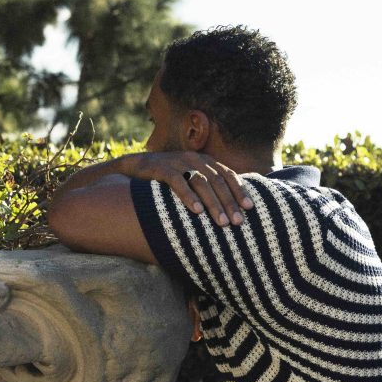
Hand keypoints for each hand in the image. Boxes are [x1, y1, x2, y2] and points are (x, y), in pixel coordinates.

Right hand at [124, 151, 253, 226]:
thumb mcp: (188, 181)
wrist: (132, 171)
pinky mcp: (160, 168)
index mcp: (204, 162)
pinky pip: (178, 182)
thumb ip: (206, 189)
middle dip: (229, 203)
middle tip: (238, 222)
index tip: (250, 208)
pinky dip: (188, 196)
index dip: (240, 191)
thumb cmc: (165, 181)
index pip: (227, 175)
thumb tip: (228, 210)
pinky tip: (197, 211)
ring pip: (201, 182)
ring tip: (222, 222)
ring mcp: (177, 162)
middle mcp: (193, 159)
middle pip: (217, 181)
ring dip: (213, 203)